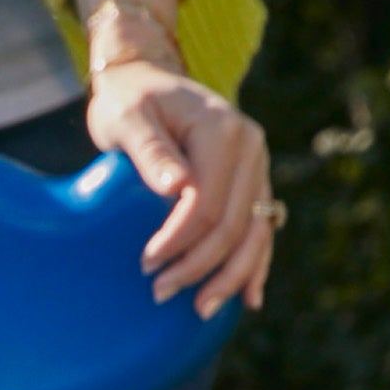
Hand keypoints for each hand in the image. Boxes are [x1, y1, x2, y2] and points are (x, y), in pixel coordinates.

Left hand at [88, 57, 278, 317]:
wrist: (147, 80)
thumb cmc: (129, 100)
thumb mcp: (128, 118)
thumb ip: (151, 150)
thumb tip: (177, 189)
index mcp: (223, 130)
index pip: (207, 203)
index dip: (179, 240)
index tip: (146, 264)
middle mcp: (251, 147)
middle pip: (234, 225)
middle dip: (199, 266)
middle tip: (160, 293)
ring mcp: (258, 165)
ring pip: (255, 234)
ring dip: (230, 277)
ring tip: (201, 309)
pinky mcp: (255, 181)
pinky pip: (261, 230)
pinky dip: (254, 265)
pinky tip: (248, 298)